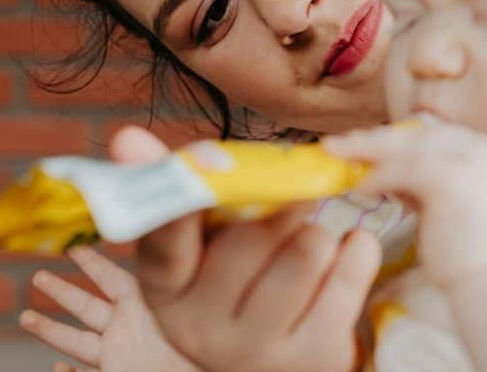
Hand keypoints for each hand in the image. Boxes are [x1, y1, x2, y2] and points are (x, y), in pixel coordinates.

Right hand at [21, 246, 196, 371]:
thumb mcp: (186, 306)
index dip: (91, 261)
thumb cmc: (205, 349)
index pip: (111, 278)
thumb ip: (170, 272)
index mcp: (145, 308)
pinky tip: (55, 368)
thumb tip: (168, 225)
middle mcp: (128, 330)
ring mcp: (120, 357)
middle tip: (38, 274)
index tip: (72, 244)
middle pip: (85, 306)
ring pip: (75, 341)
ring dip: (49, 330)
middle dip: (61, 290)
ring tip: (24, 316)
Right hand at [120, 126, 383, 371]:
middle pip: (251, 237)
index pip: (166, 244)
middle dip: (278, 209)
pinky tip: (348, 250)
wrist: (273, 363)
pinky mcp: (314, 359)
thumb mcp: (200, 245)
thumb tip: (130, 137)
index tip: (187, 153)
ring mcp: (257, 351)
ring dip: (315, 231)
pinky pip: (349, 276)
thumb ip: (180, 189)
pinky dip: (357, 251)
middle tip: (288, 203)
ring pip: (306, 250)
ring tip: (308, 240)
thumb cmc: (235, 280)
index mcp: (165, 291)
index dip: (179, 199)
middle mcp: (201, 330)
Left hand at [323, 120, 486, 286]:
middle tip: (340, 143)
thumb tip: (395, 182)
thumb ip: (432, 191)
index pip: (440, 137)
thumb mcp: (458, 214)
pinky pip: (403, 168)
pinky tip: (360, 188)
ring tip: (336, 154)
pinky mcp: (454, 178)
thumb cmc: (476, 265)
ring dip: (368, 149)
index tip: (370, 146)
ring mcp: (475, 161)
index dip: (402, 141)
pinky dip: (378, 176)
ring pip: (409, 145)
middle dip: (378, 138)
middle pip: (422, 134)